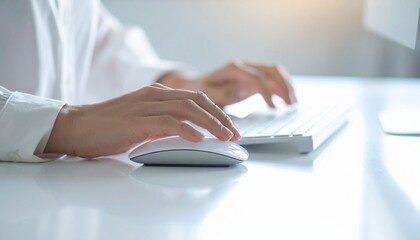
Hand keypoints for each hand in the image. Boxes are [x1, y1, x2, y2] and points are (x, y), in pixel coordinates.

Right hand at [44, 83, 240, 157]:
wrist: (76, 127)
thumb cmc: (108, 127)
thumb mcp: (143, 122)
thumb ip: (165, 124)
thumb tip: (189, 134)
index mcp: (157, 94)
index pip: (196, 98)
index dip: (217, 112)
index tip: (230, 127)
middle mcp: (155, 95)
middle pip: (197, 100)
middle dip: (220, 117)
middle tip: (234, 133)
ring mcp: (146, 106)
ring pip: (187, 109)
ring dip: (210, 123)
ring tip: (225, 137)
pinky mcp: (137, 120)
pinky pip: (168, 122)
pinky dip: (186, 129)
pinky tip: (198, 138)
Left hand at [158, 61, 296, 107]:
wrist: (195, 86)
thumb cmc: (200, 90)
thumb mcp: (207, 94)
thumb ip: (223, 93)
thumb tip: (240, 92)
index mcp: (233, 68)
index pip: (256, 77)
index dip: (267, 92)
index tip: (274, 108)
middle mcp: (244, 66)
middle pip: (270, 70)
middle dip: (283, 85)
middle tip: (291, 103)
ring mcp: (249, 71)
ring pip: (274, 73)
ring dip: (286, 86)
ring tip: (293, 103)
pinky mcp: (252, 79)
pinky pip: (271, 81)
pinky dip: (281, 89)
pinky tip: (287, 102)